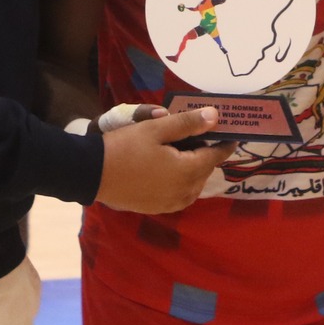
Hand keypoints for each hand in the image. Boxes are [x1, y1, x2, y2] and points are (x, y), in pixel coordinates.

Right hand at [95, 107, 233, 213]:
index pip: (216, 155)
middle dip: (207, 154)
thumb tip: (215, 116)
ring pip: (194, 185)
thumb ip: (187, 123)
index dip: (225, 143)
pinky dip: (182, 182)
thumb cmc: (125, 147)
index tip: (231, 134)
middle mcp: (184, 192)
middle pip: (205, 171)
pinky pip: (180, 195)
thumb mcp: (156, 129)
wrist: (92, 174)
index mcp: (188, 171)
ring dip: (195, 169)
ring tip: (186, 152)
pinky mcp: (157, 208)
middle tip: (201, 137)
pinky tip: (171, 170)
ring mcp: (170, 203)